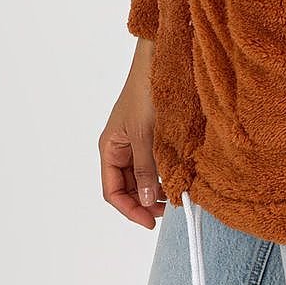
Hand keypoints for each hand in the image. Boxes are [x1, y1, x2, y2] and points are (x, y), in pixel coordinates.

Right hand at [99, 39, 166, 228]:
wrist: (159, 63)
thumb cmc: (145, 94)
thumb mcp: (144, 136)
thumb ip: (145, 170)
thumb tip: (148, 201)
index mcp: (109, 148)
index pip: (112, 191)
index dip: (129, 209)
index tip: (151, 221)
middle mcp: (120, 148)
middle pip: (126, 187)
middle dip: (144, 202)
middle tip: (167, 211)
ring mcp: (136, 143)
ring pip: (141, 178)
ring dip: (154, 190)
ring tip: (174, 197)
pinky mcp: (151, 137)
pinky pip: (153, 164)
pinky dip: (162, 175)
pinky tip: (176, 179)